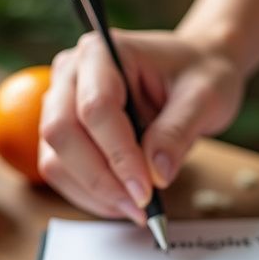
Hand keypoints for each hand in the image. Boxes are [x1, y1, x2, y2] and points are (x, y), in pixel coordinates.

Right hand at [38, 29, 243, 221]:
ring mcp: (61, 102)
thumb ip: (177, 132)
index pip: (96, 108)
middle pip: (62, 132)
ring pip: (55, 157)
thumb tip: (156, 174)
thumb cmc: (200, 75)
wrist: (195, 71)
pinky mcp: (65, 132)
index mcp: (103, 50)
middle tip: (140, 208)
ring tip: (136, 209)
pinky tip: (123, 202)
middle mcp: (71, 73)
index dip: (119, 155)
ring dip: (93, 192)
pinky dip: (89, 194)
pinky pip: (61, 170)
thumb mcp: (203, 98)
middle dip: (100, 178)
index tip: (147, 190)